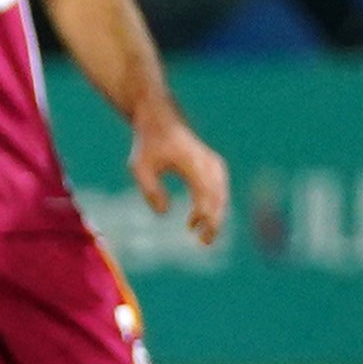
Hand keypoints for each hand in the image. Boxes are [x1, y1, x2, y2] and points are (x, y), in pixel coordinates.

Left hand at [129, 112, 231, 246]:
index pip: (206, 194)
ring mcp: (214, 163)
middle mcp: (208, 162)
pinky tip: (197, 218)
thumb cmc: (148, 145)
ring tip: (202, 235)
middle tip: (205, 243)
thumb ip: (151, 191)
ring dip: (215, 216)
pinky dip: (213, 206)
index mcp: (192, 162)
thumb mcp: (140, 167)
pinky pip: (219, 190)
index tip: (196, 232)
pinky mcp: (214, 165)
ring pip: (222, 195)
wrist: (160, 120)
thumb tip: (165, 214)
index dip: (205, 216)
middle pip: (219, 197)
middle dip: (215, 221)